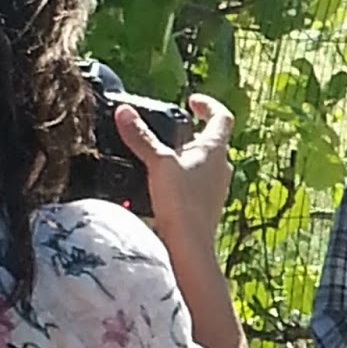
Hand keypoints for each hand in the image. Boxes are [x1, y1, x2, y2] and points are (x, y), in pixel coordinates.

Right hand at [114, 94, 232, 251]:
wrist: (190, 247)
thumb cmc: (182, 204)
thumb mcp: (158, 164)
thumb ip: (141, 137)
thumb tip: (124, 111)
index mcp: (215, 150)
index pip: (221, 117)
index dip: (208, 104)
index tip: (192, 101)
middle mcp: (221, 167)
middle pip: (212, 140)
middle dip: (192, 131)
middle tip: (172, 128)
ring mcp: (216, 188)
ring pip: (204, 163)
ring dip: (187, 154)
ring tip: (164, 154)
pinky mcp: (206, 205)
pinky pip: (197, 182)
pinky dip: (183, 176)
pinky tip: (163, 183)